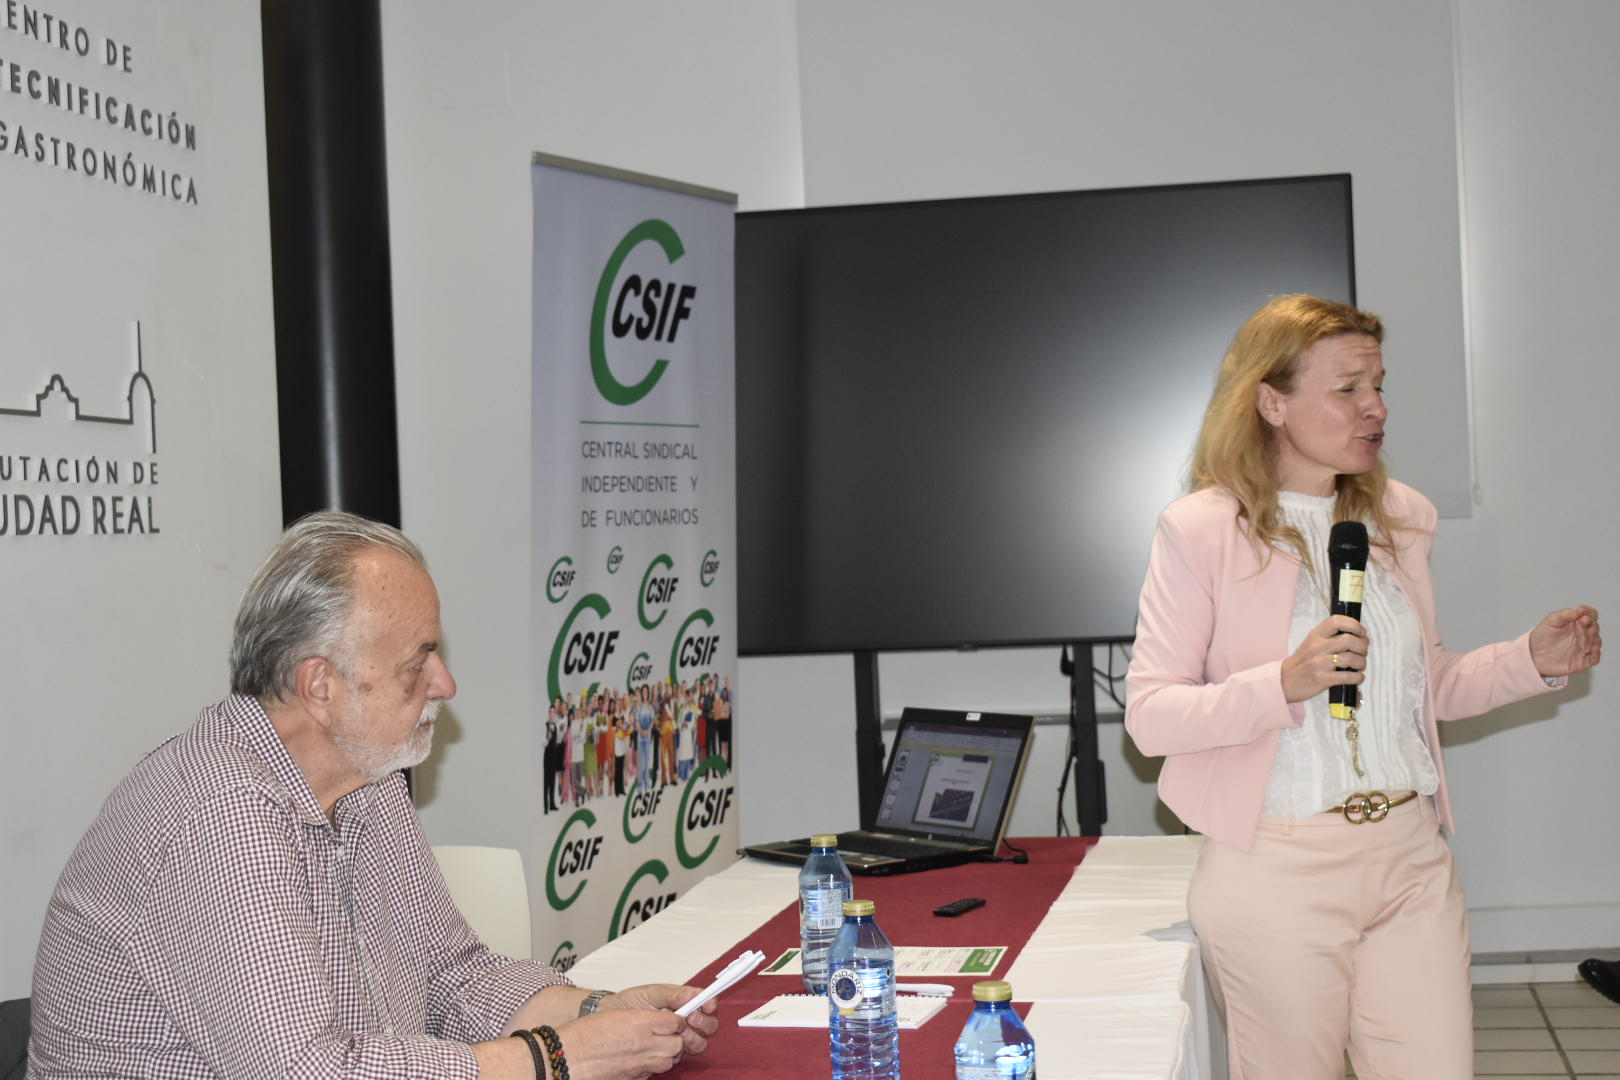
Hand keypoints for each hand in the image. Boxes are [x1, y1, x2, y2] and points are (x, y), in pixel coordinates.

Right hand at [552, 1008, 688, 1079]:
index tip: (671, 1019)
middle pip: (677, 1043)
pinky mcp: (634, 1078)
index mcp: (639, 1022)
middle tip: (665, 1034)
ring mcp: (640, 1064)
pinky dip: (652, 1066)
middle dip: (675, 1038)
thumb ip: (640, 1018)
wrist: (565, 1057)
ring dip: (665, 1054)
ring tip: (653, 1048)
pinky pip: (653, 1072)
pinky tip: (641, 1060)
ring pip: (669, 1060)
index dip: (675, 1020)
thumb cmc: (583, 1034)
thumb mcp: (615, 1016)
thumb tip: (658, 1021)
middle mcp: (644, 1043)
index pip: (674, 1021)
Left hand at [601, 983, 718, 1053]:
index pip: (706, 1002)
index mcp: (683, 1001)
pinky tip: (671, 1047)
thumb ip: (673, 994)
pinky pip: (684, 1054)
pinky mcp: (671, 1051)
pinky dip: (682, 1051)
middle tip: (690, 1020)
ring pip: (700, 1041)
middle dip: (704, 1023)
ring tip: (681, 1035)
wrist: (611, 1020)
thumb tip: (693, 995)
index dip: (710, 1004)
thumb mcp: (651, 994)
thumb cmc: (630, 1003)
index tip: (708, 1006)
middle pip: (709, 1024)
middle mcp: (685, 1019)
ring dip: (695, 1039)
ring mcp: (679, 1036)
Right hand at [1280, 614, 1366, 703]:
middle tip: (1363, 652)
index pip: (1337, 621)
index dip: (1354, 624)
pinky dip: (1358, 677)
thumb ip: (1330, 638)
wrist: (1284, 681)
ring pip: (1351, 658)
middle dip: (1363, 646)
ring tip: (1360, 666)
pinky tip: (1357, 677)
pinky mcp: (1322, 679)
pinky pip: (1348, 676)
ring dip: (1361, 663)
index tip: (1361, 632)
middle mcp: (1317, 647)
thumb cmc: (1302, 663)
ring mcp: (1319, 663)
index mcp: (1315, 635)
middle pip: (1349, 640)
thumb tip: (1357, 637)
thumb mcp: (1312, 644)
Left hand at [1529, 605, 1601, 677]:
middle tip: (1583, 623)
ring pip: (1596, 642)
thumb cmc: (1543, 636)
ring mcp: (1583, 647)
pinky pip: (1594, 658)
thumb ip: (1563, 615)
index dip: (1588, 612)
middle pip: (1594, 627)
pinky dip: (1596, 654)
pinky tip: (1592, 649)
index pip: (1590, 615)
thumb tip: (1577, 612)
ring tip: (1585, 635)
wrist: (1533, 654)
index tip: (1581, 610)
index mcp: (1576, 623)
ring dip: (1594, 638)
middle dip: (1591, 625)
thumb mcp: (1551, 622)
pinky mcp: (1582, 661)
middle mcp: (1582, 634)